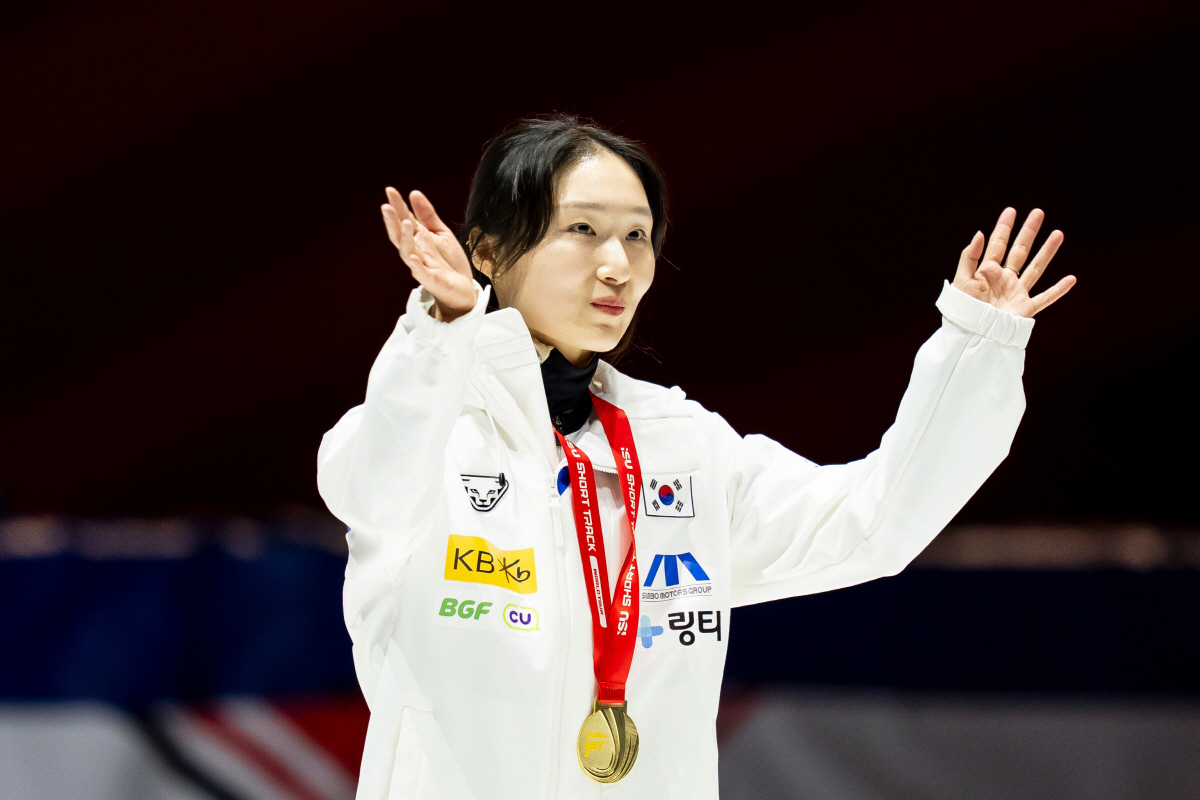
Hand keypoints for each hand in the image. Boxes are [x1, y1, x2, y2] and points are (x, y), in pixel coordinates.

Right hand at [381, 187, 476, 320]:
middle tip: (386, 206)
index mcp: (418, 239)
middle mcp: (416, 251)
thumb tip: (414, 193)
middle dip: (392, 222)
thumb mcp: (441, 232)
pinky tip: (414, 257)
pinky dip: (416, 266)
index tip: (390, 190)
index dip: (397, 206)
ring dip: (405, 238)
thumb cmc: (449, 261)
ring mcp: (422, 266)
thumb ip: (428, 215)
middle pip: (399, 236)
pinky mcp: (432, 280)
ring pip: (408, 252)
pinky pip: (421, 273)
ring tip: (406, 222)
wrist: (463, 288)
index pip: (404, 220)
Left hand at [953, 207, 1075, 317]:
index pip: (997, 245)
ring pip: (1036, 268)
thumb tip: (980, 233)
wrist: (973, 336)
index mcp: (987, 272)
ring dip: (1047, 251)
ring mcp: (1016, 293)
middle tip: (1038, 213)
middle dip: (1028, 232)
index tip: (1011, 211)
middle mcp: (1004, 280)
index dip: (1004, 228)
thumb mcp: (962, 281)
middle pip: (1020, 251)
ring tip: (1058, 234)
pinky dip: (1059, 290)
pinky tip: (1071, 279)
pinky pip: (1045, 298)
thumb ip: (970, 257)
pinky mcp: (1025, 309)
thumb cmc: (964, 311)